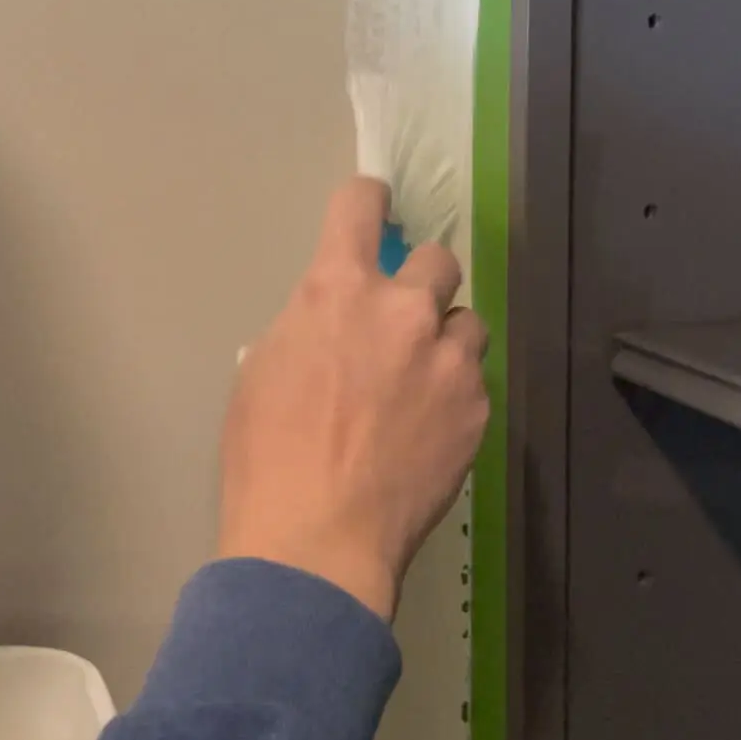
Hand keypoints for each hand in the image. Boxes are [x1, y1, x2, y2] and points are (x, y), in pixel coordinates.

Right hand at [218, 177, 489, 620]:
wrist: (317, 540)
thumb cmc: (266, 457)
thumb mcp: (263, 371)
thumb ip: (307, 329)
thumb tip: (330, 327)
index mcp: (338, 290)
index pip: (361, 205)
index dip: (368, 200)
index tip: (374, 206)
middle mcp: (404, 310)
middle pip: (439, 260)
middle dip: (421, 283)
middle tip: (400, 322)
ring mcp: (449, 360)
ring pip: (467, 322)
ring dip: (445, 341)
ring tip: (422, 385)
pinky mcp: (477, 409)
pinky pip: (474, 382)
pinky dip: (454, 397)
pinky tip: (428, 434)